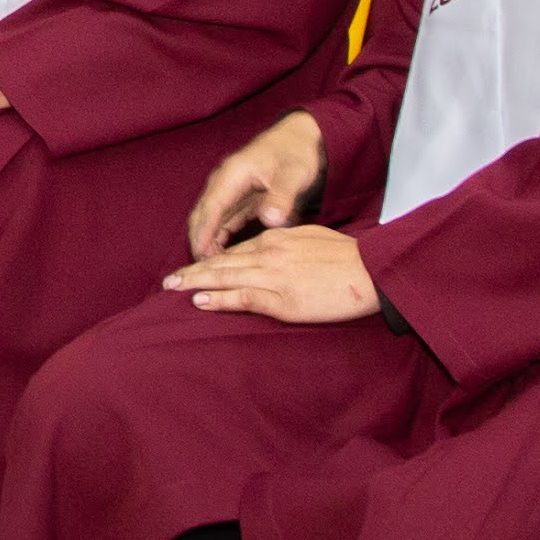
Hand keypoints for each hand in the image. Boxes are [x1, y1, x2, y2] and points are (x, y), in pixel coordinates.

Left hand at [166, 223, 381, 323]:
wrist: (371, 272)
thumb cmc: (348, 258)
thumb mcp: (311, 239)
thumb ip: (286, 244)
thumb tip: (269, 251)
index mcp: (277, 239)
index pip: (235, 250)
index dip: (211, 260)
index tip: (193, 267)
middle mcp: (269, 253)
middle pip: (223, 262)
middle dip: (194, 271)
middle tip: (168, 280)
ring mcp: (273, 275)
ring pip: (225, 277)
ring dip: (196, 283)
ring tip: (173, 288)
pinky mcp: (281, 298)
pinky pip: (242, 297)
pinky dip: (219, 298)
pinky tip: (200, 301)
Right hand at [185, 111, 326, 256]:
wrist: (300, 138)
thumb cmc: (296, 153)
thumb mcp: (293, 174)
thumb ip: (282, 196)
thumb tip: (271, 219)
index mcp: (232, 174)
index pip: (211, 207)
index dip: (203, 232)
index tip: (199, 255)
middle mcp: (225, 182)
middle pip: (203, 215)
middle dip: (200, 240)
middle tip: (203, 270)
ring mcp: (229, 190)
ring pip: (211, 220)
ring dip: (208, 242)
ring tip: (212, 269)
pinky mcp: (238, 198)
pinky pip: (223, 221)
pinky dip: (220, 238)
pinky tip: (224, 256)